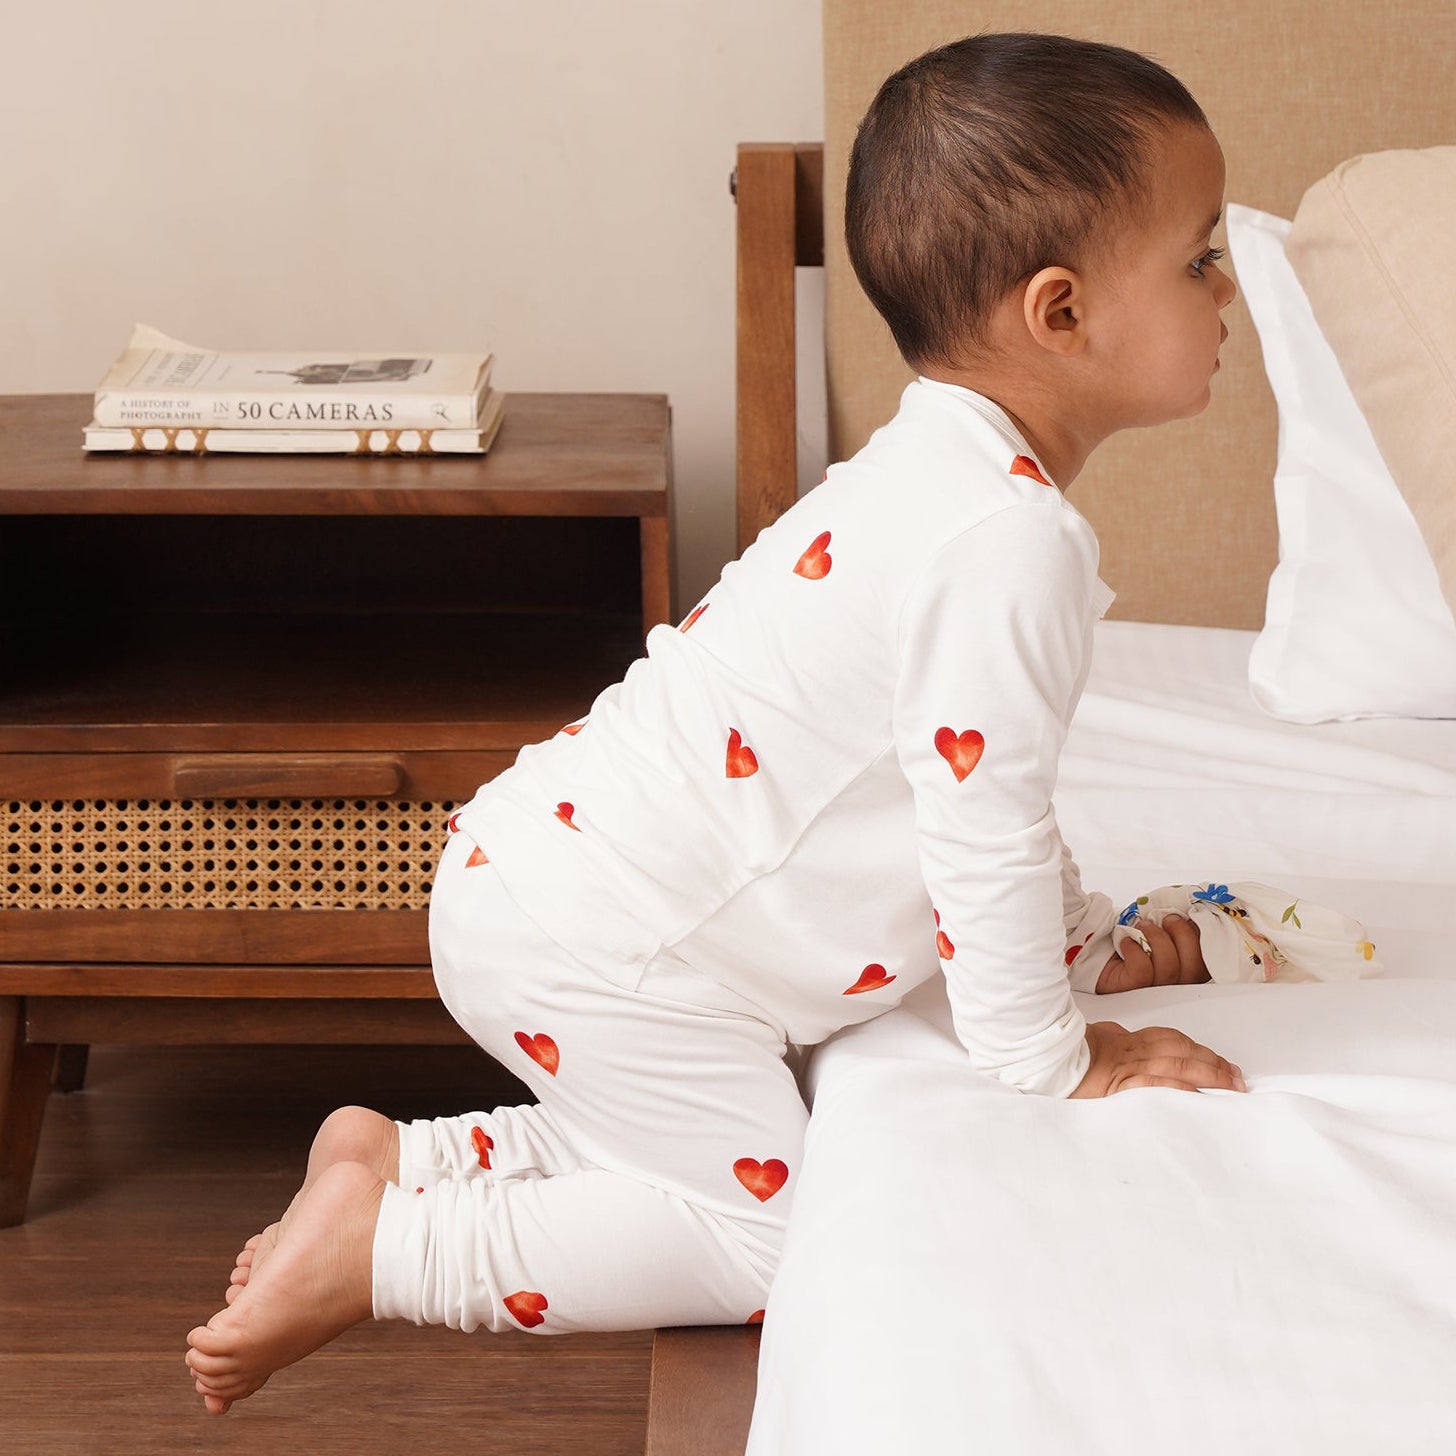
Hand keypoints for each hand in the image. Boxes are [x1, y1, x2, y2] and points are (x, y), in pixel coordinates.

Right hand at [1071, 1021, 1244, 1097]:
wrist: (1048, 1058)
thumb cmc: (1069, 1051)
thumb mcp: (1099, 1038)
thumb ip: (1118, 1038)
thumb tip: (1128, 1038)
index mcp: (1130, 1040)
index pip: (1173, 1040)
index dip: (1201, 1050)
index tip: (1222, 1062)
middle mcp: (1136, 1051)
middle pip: (1184, 1051)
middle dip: (1214, 1064)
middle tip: (1238, 1078)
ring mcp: (1130, 1067)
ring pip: (1178, 1065)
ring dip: (1208, 1075)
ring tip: (1231, 1087)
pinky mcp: (1122, 1086)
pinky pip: (1157, 1085)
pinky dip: (1180, 1089)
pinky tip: (1198, 1096)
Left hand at [1095, 914, 1208, 992]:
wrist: (1097, 944)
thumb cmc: (1132, 934)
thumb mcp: (1161, 924)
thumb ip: (1181, 922)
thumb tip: (1198, 908)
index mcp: (1186, 969)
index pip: (1209, 963)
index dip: (1204, 940)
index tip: (1192, 918)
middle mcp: (1174, 984)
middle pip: (1195, 967)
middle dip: (1183, 935)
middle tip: (1166, 919)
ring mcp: (1153, 990)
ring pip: (1169, 968)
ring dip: (1156, 938)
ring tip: (1142, 926)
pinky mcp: (1131, 989)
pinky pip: (1142, 971)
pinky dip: (1134, 950)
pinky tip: (1125, 942)